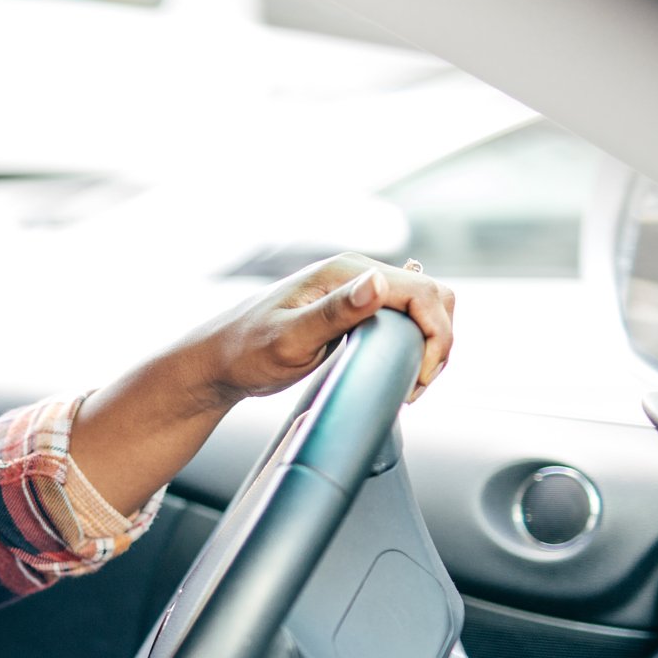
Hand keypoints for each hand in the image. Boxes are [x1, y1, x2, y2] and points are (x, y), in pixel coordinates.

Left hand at [199, 254, 456, 406]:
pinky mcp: (355, 312)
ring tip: (410, 385)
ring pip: (424, 308)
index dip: (435, 334)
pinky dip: (416, 344)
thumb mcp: (289, 338)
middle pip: (432, 296)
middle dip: (438, 341)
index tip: (419, 376)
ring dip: (431, 345)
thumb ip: (334, 313)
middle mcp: (356, 274)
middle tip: (416, 385)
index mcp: (345, 272)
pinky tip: (402, 371)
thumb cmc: (245, 352)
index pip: (421, 291)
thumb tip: (376, 283)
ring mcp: (357, 292)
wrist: (219, 361)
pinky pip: (404, 320)